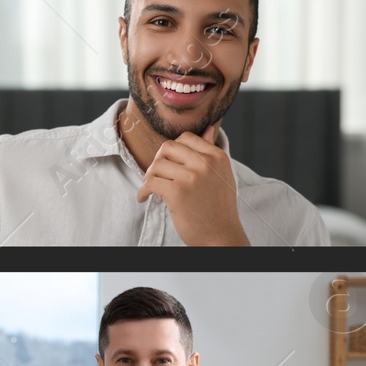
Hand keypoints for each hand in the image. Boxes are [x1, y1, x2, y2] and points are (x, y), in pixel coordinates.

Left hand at [136, 124, 249, 245]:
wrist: (221, 236)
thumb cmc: (219, 208)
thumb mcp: (221, 175)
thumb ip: (211, 152)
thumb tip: (209, 128)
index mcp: (217, 157)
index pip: (186, 138)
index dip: (172, 150)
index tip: (169, 164)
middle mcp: (206, 164)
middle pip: (168, 147)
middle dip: (158, 161)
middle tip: (157, 175)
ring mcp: (191, 177)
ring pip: (157, 165)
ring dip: (149, 177)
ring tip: (151, 189)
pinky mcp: (178, 192)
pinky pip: (150, 182)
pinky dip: (143, 191)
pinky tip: (144, 198)